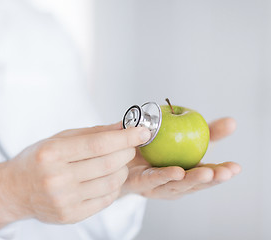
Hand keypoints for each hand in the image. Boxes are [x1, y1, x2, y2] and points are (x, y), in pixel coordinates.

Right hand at [0, 123, 150, 228]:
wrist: (14, 189)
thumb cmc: (37, 160)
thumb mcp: (59, 139)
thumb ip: (93, 133)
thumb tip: (123, 126)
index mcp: (52, 153)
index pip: (99, 144)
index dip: (125, 137)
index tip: (141, 132)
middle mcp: (57, 178)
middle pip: (108, 163)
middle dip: (127, 151)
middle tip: (131, 145)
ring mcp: (64, 199)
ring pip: (111, 183)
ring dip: (123, 170)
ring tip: (119, 162)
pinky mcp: (70, 215)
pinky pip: (105, 200)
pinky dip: (114, 187)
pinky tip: (109, 178)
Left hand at [121, 117, 240, 198]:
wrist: (121, 152)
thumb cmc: (155, 148)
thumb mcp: (182, 136)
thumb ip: (205, 131)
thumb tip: (232, 122)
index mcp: (187, 173)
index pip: (208, 174)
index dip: (222, 172)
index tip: (236, 168)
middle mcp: (174, 184)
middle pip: (194, 184)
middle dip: (211, 179)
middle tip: (224, 172)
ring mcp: (158, 186)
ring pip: (176, 185)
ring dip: (192, 180)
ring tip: (206, 173)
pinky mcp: (141, 183)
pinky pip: (153, 179)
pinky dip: (165, 176)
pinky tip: (177, 172)